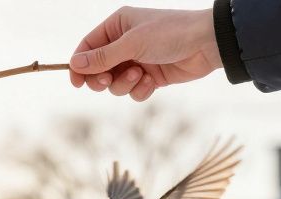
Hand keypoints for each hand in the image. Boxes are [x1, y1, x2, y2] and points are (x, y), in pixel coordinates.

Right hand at [70, 6, 221, 100]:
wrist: (206, 44)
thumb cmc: (170, 34)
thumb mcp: (132, 43)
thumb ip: (102, 57)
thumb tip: (74, 64)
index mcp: (117, 25)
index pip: (88, 47)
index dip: (79, 65)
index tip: (76, 83)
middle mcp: (124, 42)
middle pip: (98, 69)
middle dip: (102, 78)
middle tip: (107, 81)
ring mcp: (137, 60)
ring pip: (115, 83)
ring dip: (124, 84)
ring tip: (140, 75)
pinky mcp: (150, 76)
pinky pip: (133, 91)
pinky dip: (139, 89)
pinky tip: (152, 81)